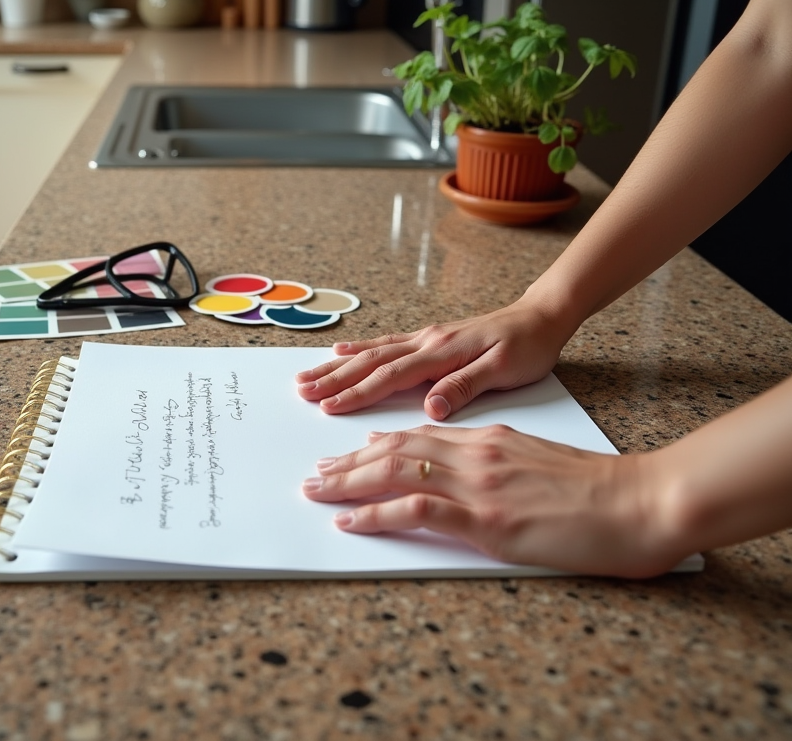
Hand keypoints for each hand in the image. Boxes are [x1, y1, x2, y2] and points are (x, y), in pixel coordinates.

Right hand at [295, 298, 575, 418]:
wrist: (543, 316)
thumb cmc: (529, 347)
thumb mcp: (506, 372)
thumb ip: (465, 387)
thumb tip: (431, 407)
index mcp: (441, 353)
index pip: (390, 377)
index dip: (357, 394)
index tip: (328, 407)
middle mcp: (427, 342)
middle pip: (370, 362)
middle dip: (333, 378)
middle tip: (301, 391)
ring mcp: (426, 338)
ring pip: (371, 352)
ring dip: (336, 366)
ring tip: (307, 376)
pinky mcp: (430, 338)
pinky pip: (385, 343)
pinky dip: (359, 349)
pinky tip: (341, 351)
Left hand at [302, 424, 684, 577]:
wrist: (639, 501)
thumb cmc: (598, 489)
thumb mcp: (537, 459)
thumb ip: (493, 458)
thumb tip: (455, 463)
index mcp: (488, 440)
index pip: (418, 434)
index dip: (376, 442)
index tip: (347, 451)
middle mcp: (475, 454)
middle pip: (395, 447)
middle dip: (348, 460)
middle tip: (315, 471)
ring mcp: (477, 485)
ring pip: (394, 471)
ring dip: (347, 481)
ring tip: (316, 490)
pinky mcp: (485, 520)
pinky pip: (415, 510)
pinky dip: (375, 514)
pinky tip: (349, 520)